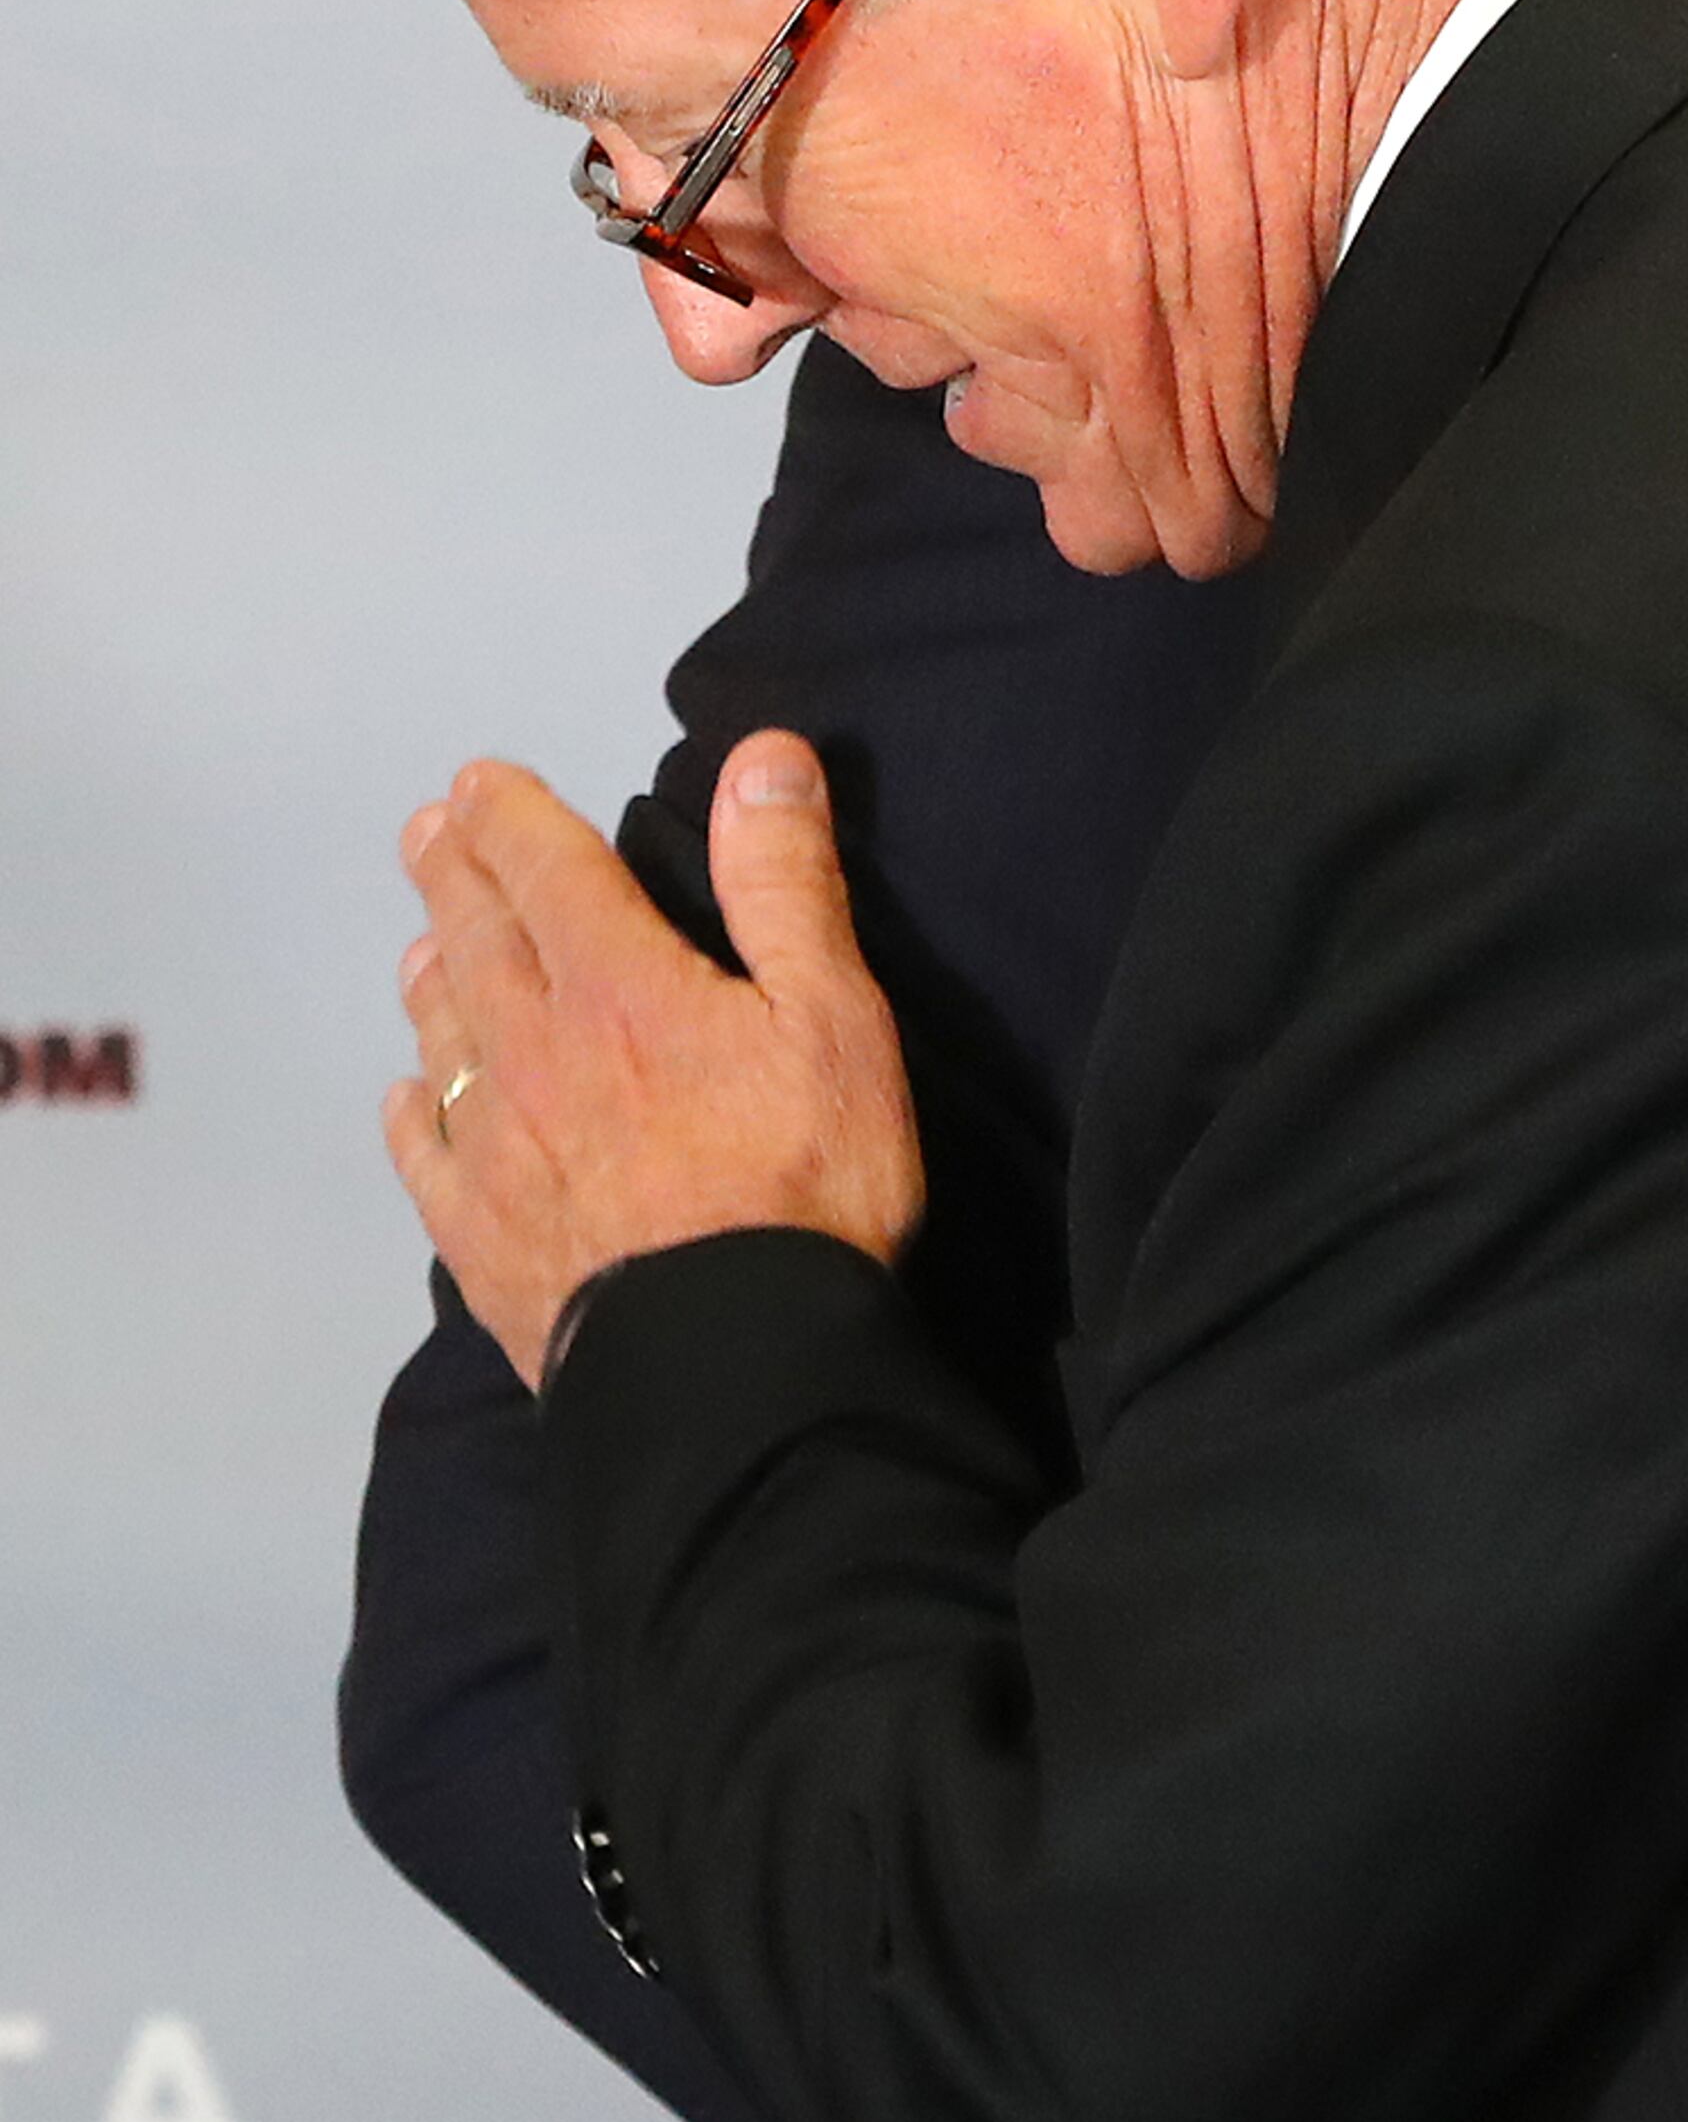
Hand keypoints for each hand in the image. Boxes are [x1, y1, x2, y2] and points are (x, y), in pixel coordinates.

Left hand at [386, 736, 924, 1384]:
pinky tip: (420, 1100)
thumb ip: (786, 885)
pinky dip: (421, 1108)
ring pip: (444, 1036)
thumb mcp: (833, 1018)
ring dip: (434, 977)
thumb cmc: (804, 1186)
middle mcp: (533, 1050)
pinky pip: (429, 1152)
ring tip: (426, 948)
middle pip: (476, 939)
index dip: (510, 816)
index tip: (478, 783)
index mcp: (618, 985)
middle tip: (429, 833)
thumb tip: (763, 757)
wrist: (731, 1363)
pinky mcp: (480, 1237)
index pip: (546, 869)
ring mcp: (495, 1148)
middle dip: (453, 875)